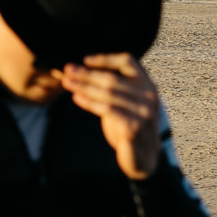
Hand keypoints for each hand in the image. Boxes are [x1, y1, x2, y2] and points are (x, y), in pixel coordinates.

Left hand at [56, 53, 163, 179]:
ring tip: (67, 82)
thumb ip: (114, 88)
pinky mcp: (134, 126)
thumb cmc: (129, 127)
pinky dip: (90, 103)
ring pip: (108, 93)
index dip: (106, 58)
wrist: (142, 158)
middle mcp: (149, 95)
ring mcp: (143, 111)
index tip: (85, 59)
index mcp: (147, 84)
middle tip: (68, 69)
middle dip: (87, 73)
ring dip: (84, 86)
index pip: (128, 62)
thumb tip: (82, 71)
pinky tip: (76, 98)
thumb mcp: (125, 103)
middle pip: (113, 78)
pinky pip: (107, 110)